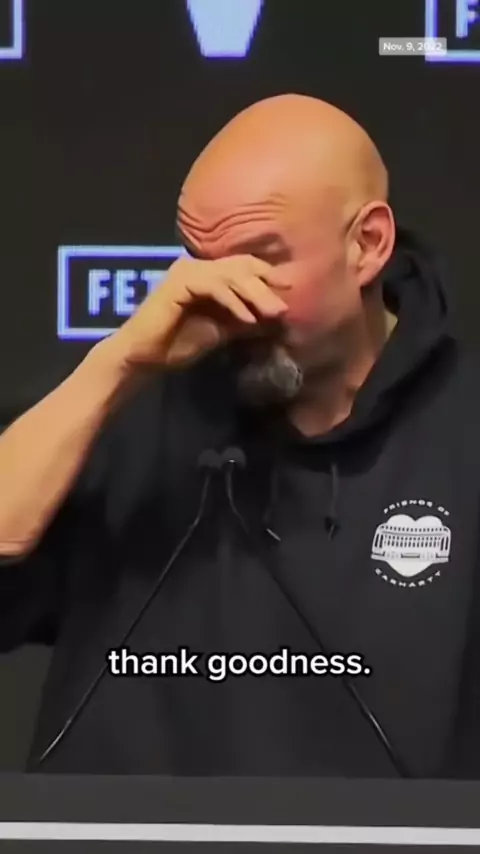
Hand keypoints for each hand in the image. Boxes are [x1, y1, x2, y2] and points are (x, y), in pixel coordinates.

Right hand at [110, 254, 289, 369]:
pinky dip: (233, 301)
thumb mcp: (222, 330)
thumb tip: (276, 316)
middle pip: (240, 266)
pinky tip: (248, 318)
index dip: (267, 277)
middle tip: (285, 305)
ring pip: (230, 274)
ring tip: (272, 313)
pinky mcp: (179, 282)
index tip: (289, 293)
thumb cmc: (178, 344)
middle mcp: (196, 266)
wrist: (144, 358)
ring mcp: (186, 271)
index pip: (243, 266)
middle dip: (266, 285)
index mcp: (206, 274)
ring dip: (254, 293)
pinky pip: (214, 286)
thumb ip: (244, 319)